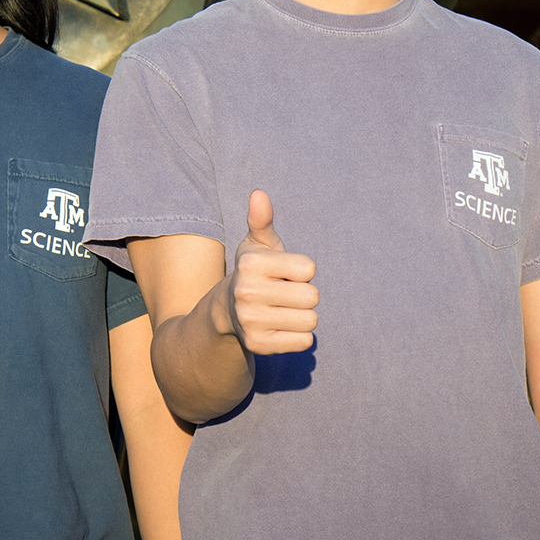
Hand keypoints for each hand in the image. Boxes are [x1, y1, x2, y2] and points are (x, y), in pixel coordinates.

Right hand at [225, 190, 317, 355]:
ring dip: (303, 316)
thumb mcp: (257, 244)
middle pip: (312, 296)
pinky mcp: (258, 345)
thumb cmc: (253, 271)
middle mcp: (247, 292)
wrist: (227, 310)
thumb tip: (259, 194)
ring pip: (310, 320)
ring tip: (283, 310)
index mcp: (252, 264)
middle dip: (305, 294)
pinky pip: (305, 341)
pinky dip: (299, 336)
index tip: (284, 273)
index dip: (302, 270)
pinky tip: (281, 327)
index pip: (309, 268)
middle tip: (285, 294)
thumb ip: (262, 219)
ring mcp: (251, 321)